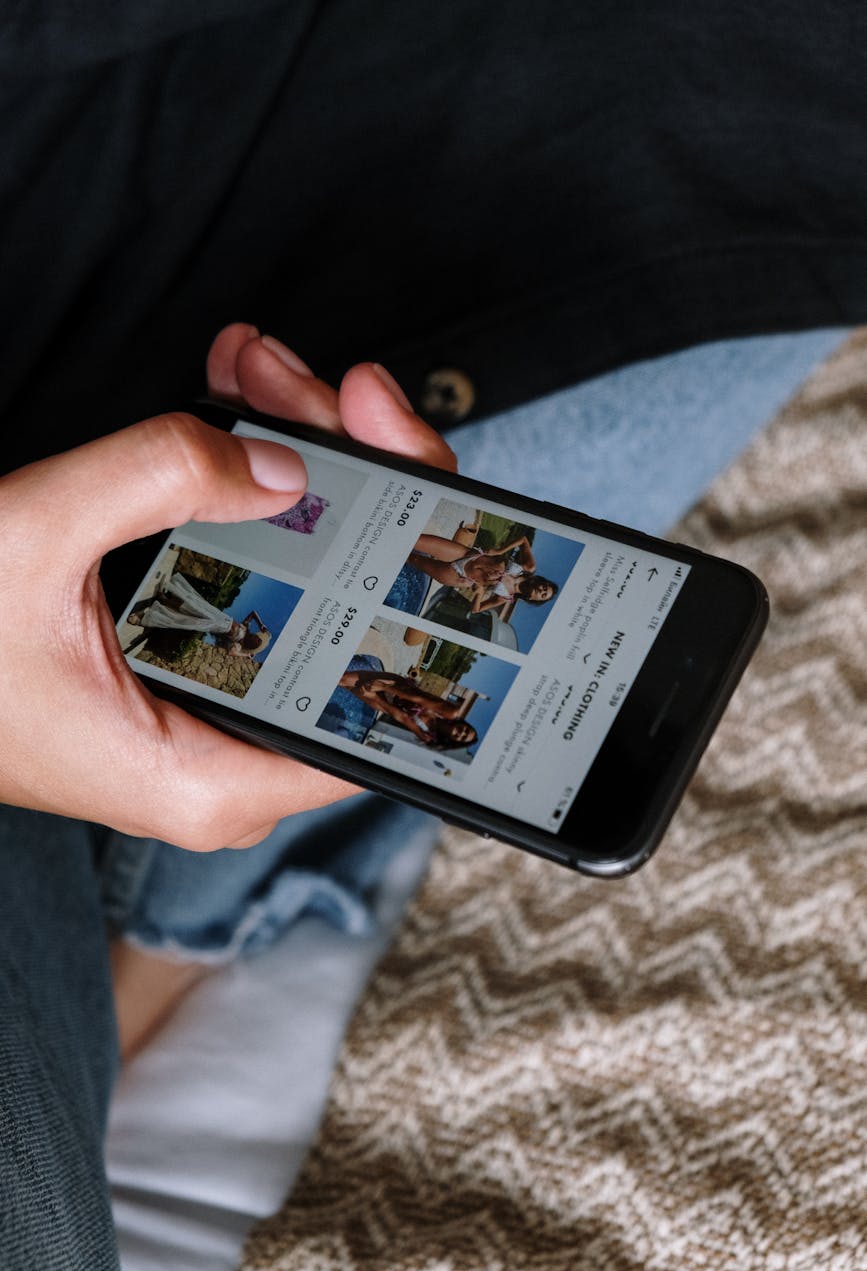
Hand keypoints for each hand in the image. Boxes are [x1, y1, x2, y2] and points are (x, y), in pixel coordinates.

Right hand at [0, 324, 454, 848]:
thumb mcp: (31, 539)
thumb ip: (157, 479)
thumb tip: (277, 462)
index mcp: (213, 778)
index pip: (377, 700)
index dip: (417, 583)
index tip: (418, 477)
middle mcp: (228, 761)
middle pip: (347, 619)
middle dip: (349, 485)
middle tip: (335, 396)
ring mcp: (209, 716)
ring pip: (302, 587)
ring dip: (295, 470)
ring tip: (271, 379)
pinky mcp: (184, 673)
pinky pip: (251, 579)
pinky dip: (246, 496)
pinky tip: (239, 413)